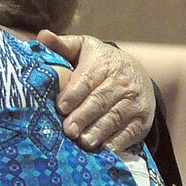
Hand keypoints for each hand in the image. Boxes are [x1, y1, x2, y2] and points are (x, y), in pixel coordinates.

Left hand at [37, 30, 155, 151]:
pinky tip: (103, 150)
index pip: (87, 79)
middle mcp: (122, 82)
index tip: (60, 107)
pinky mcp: (142, 119)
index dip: (74, 94)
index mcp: (104, 63)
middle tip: (67, 130)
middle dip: (83, 116)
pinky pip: (130, 132)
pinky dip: (117, 142)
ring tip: (83, 142)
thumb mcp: (83, 48)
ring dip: (99, 131)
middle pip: (100, 101)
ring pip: (115, 118)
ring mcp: (134, 101)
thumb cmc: (99, 62)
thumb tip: (42, 35)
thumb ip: (62, 45)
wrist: (136, 72)